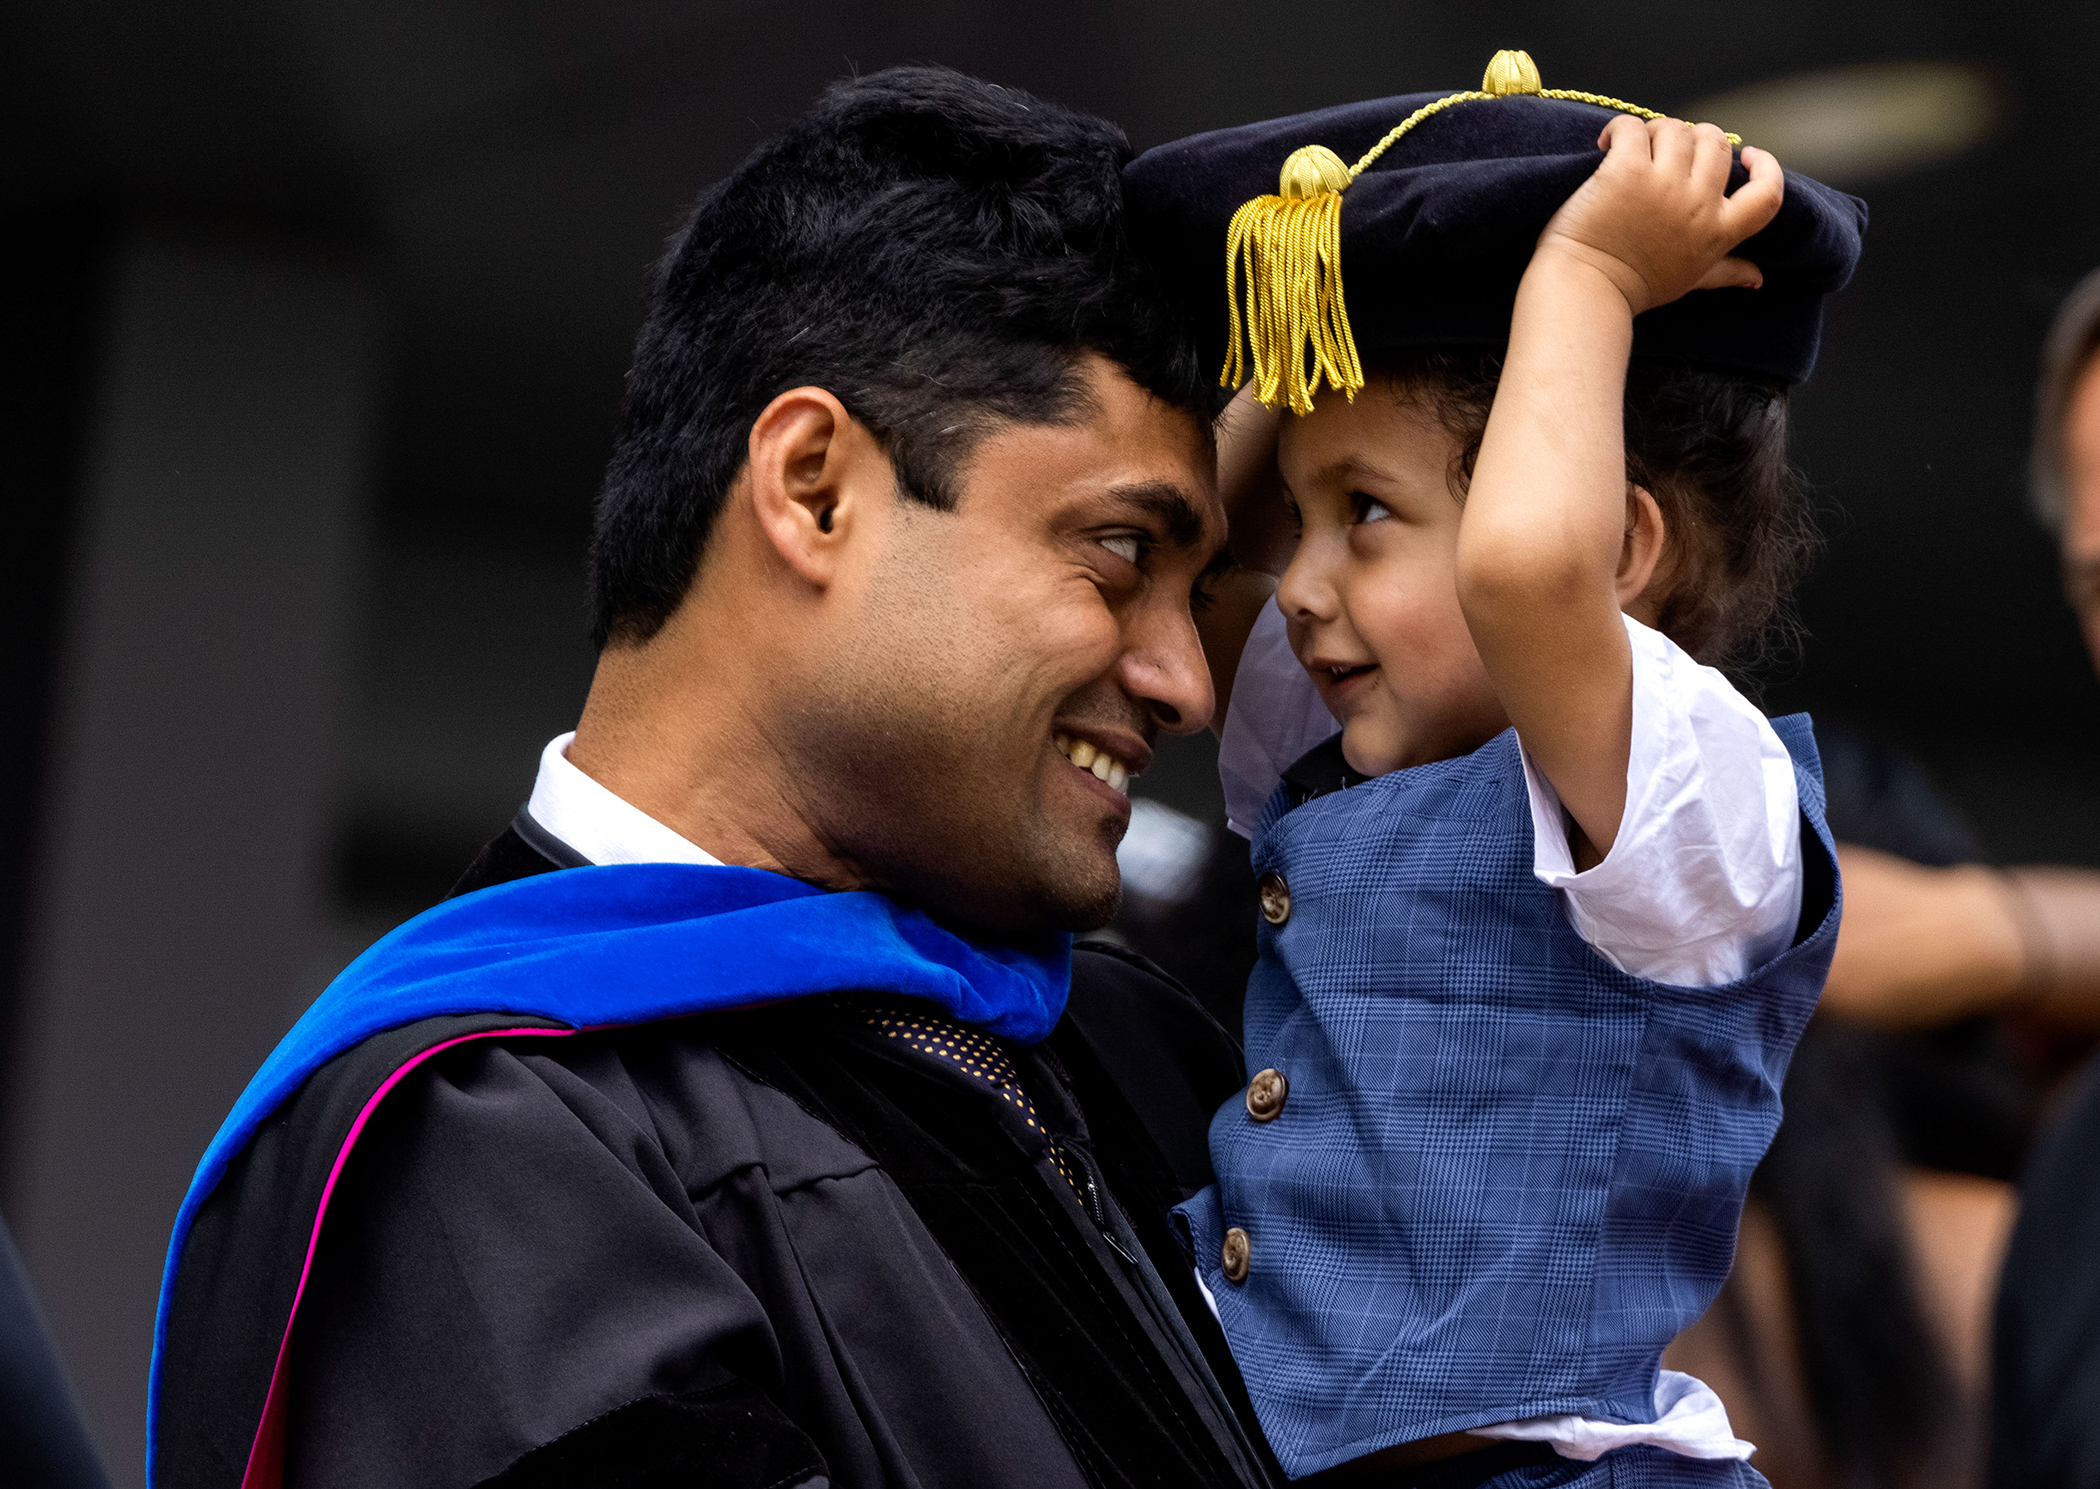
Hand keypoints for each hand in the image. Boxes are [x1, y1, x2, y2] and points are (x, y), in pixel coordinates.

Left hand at [1535, 115, 1783, 315]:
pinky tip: (1605, 144)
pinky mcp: (1626, 171)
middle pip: (1717, 144)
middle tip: (1664, 153)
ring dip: (1656, 131)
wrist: (1585, 292)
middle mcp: (1698, 204)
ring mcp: (1664, 185)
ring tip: (1633, 150)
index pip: (1768, 193)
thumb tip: (1756, 277)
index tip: (1746, 155)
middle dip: (1695, 139)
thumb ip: (1725, 272)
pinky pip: (1633, 127)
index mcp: (1718, 231)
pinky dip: (1620, 128)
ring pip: (1677, 129)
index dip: (1765, 166)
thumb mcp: (1689, 281)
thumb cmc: (1632, 288)